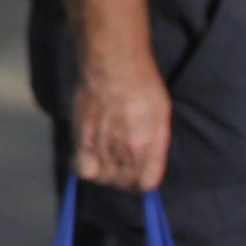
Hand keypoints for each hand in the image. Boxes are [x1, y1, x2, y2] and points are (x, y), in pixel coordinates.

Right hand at [72, 54, 170, 189]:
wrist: (113, 62)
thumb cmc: (142, 82)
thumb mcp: (162, 113)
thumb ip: (156, 143)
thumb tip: (148, 166)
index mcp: (150, 144)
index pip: (147, 183)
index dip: (143, 181)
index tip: (139, 175)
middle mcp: (128, 149)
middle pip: (125, 183)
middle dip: (124, 180)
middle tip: (121, 167)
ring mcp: (105, 145)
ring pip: (105, 179)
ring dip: (106, 174)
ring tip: (106, 161)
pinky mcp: (84, 138)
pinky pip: (83, 170)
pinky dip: (87, 169)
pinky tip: (90, 158)